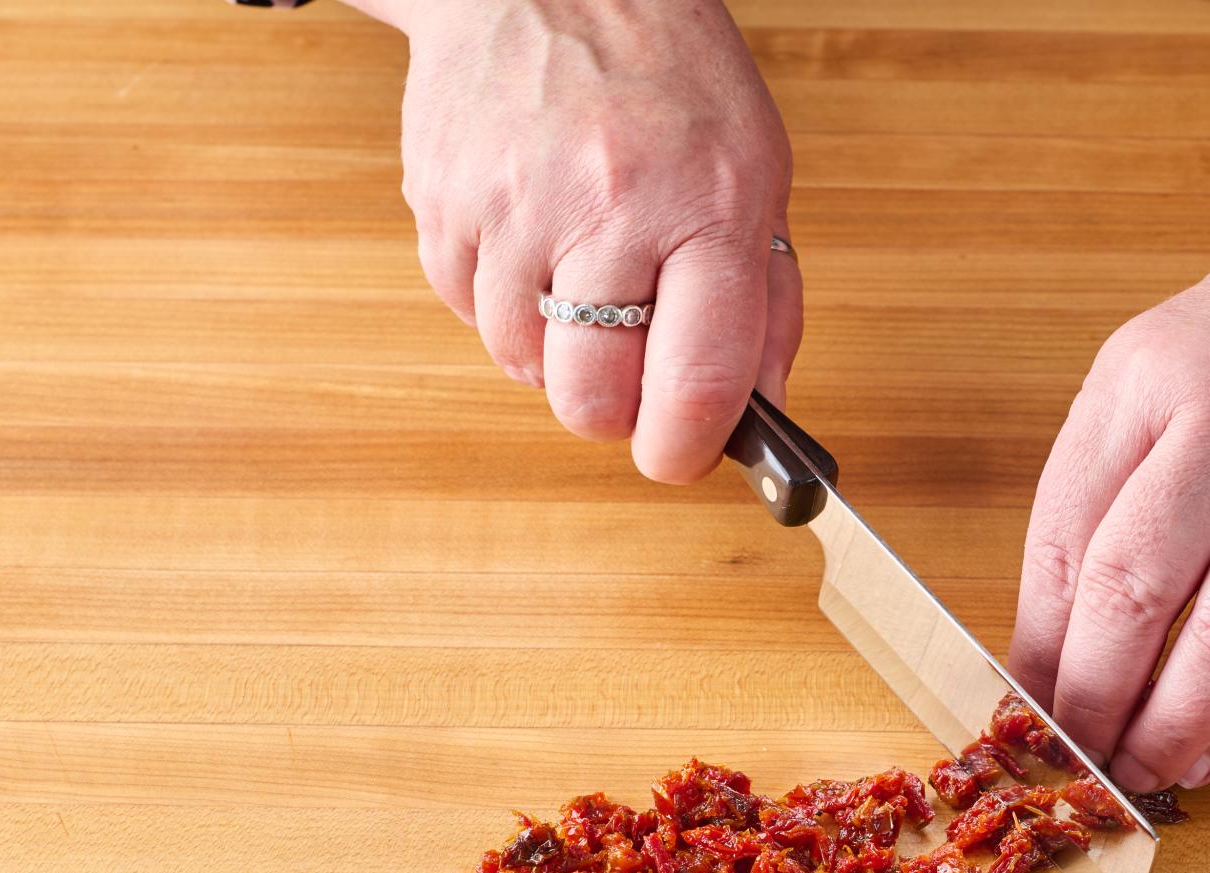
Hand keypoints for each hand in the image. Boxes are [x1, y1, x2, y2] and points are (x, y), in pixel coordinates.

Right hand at [395, 0, 797, 478]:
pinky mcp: (442, 198)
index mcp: (708, 208)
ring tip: (582, 281)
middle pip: (591, 397)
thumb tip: (759, 412)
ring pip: (521, 364)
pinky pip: (467, 311)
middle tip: (629, 376)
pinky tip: (534, 245)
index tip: (679, 456)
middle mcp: (608, 207)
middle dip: (613, 413)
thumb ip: (767, 301)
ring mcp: (513, 204)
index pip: (697, 380)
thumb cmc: (669, 79)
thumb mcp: (759, 174)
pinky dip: (502, 305)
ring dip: (554, 354)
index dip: (684, 448)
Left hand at [1008, 202, 1209, 790]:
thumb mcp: (1161, 364)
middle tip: (1070, 758)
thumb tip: (1052, 637)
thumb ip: (1109, 483)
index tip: (1019, 708)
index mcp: (1148, 374)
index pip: (1065, 537)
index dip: (1037, 643)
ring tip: (1139, 769)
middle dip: (1089, 697)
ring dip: (1175, 722)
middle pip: (1136, 587)